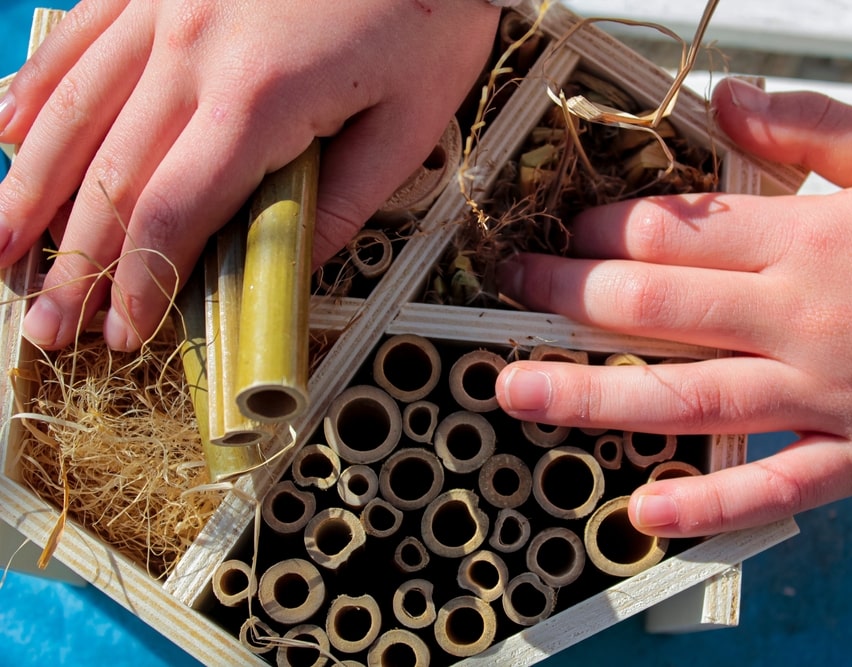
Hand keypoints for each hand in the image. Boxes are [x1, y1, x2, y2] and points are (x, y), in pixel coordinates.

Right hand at [0, 0, 498, 349]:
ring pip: (74, 110)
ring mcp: (163, 8)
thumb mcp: (409, 121)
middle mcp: (192, 51)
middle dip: (73, 263)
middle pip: (110, 177)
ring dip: (29, 190)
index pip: (173, 213)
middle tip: (45, 322)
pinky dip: (39, 89)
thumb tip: (291, 266)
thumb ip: (344, 200)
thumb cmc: (423, 8)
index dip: (139, 281)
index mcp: (258, 100)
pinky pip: (80, 37)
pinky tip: (10, 132)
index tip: (126, 329)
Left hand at [494, 77, 851, 536]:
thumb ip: (810, 127)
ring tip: (516, 391)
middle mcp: (799, 319)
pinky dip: (709, 506)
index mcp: (808, 241)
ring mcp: (824, 396)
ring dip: (591, 396)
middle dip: (567, 296)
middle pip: (655, 306)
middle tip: (509, 290)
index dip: (600, 229)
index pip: (673, 230)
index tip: (557, 231)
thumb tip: (723, 98)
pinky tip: (645, 515)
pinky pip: (773, 488)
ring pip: (686, 397)